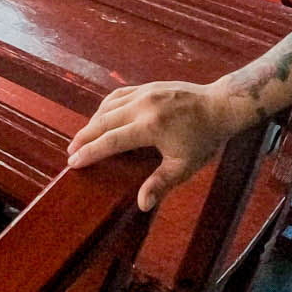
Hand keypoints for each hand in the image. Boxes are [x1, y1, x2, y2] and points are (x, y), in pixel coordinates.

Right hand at [65, 80, 255, 211]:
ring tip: (83, 138)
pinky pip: (116, 96)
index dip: (90, 152)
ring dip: (92, 123)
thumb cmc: (205, 139)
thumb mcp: (185, 165)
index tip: (74, 162)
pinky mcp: (145, 86)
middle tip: (71, 152)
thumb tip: (142, 205)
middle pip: (102, 122)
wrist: (221, 105)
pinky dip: (104, 109)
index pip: (111, 141)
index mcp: (151, 127)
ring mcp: (142, 93)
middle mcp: (142, 106)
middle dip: (83, 138)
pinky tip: (101, 118)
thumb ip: (161, 183)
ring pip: (106, 108)